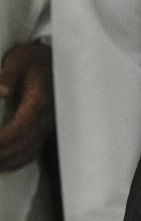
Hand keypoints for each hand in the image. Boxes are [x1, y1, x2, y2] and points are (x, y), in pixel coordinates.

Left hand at [0, 41, 53, 169]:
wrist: (55, 61)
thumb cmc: (34, 58)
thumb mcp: (19, 60)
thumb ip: (7, 75)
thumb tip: (0, 91)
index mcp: (38, 102)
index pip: (17, 130)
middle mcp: (45, 118)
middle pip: (21, 146)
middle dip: (0, 153)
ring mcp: (47, 125)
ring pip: (27, 152)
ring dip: (6, 161)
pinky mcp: (46, 128)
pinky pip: (33, 151)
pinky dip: (16, 160)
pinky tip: (3, 161)